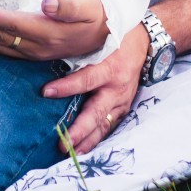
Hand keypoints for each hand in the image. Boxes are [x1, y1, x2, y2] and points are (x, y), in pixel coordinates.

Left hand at [0, 0, 107, 62]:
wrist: (109, 30)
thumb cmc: (97, 11)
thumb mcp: (89, 3)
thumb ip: (68, 4)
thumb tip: (47, 4)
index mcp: (49, 31)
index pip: (13, 23)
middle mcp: (39, 45)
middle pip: (0, 37)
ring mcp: (36, 52)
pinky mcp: (35, 53)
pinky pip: (5, 51)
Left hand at [42, 22, 149, 153]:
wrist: (144, 42)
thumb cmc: (116, 37)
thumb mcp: (100, 38)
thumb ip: (80, 46)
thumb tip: (52, 42)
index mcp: (110, 69)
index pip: (85, 80)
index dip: (66, 87)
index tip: (46, 92)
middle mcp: (116, 89)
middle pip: (96, 114)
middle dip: (78, 131)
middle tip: (61, 144)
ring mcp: (121, 101)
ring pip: (103, 126)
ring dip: (86, 141)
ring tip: (70, 153)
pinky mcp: (124, 108)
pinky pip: (109, 126)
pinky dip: (96, 139)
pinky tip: (83, 150)